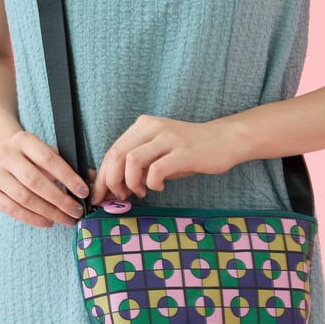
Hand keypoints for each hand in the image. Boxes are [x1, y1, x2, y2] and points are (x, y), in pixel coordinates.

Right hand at [0, 130, 92, 227]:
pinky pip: (12, 209)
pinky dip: (33, 219)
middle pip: (36, 182)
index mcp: (23, 140)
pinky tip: (48, 222)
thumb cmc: (31, 156)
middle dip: (60, 200)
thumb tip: (94, 180)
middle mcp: (4, 154)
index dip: (69, 178)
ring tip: (67, 220)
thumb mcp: (48, 152)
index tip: (84, 192)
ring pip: (24, 198)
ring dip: (49, 213)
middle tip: (77, 212)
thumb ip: (70, 165)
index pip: (49, 160)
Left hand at [90, 114, 247, 204]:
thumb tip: (114, 188)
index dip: (102, 176)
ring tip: (140, 192)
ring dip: (130, 183)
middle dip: (111, 182)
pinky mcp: (183, 151)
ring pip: (131, 161)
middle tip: (118, 198)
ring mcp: (167, 137)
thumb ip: (136, 166)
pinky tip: (158, 187)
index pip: (112, 151)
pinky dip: (152, 183)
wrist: (224, 141)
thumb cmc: (189, 152)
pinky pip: (156, 169)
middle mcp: (152, 127)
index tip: (100, 196)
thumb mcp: (158, 154)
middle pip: (116, 155)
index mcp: (142, 126)